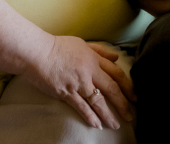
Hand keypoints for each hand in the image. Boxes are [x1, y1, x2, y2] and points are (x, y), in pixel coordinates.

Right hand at [20, 36, 135, 128]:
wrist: (35, 52)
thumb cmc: (56, 46)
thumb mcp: (81, 43)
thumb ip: (100, 50)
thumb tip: (116, 57)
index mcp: (93, 58)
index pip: (116, 73)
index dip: (127, 85)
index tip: (134, 95)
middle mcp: (89, 71)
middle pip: (111, 88)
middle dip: (123, 103)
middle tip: (130, 115)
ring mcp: (77, 83)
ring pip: (98, 101)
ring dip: (108, 114)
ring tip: (116, 124)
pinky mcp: (66, 92)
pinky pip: (81, 107)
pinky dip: (90, 116)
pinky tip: (97, 124)